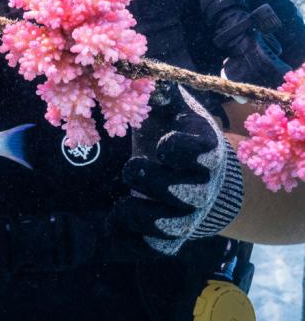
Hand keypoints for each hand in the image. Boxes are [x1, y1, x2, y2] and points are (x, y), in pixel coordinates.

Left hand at [110, 82, 243, 254]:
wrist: (197, 176)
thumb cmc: (177, 132)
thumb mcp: (172, 108)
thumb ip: (158, 91)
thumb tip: (132, 71)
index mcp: (206, 150)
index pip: (200, 152)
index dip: (179, 149)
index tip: (161, 144)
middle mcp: (203, 186)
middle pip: (186, 194)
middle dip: (154, 181)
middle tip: (131, 167)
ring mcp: (189, 215)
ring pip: (170, 227)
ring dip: (140, 216)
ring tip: (120, 205)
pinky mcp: (172, 238)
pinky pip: (155, 249)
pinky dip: (132, 241)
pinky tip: (113, 225)